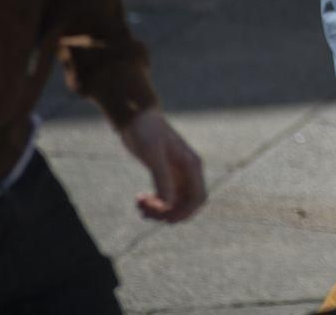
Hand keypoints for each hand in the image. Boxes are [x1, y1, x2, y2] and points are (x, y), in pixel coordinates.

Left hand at [118, 108, 205, 222]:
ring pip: (175, 204)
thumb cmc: (146, 130)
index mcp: (191, 165)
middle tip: (146, 212)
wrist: (137, 117)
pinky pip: (165, 198)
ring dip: (158, 211)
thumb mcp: (153, 154)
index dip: (185, 212)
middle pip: (187, 204)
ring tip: (139, 206)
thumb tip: (168, 204)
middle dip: (169, 213)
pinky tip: (139, 200)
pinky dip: (154, 204)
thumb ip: (162, 178)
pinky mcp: (166, 175)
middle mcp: (188, 171)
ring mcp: (177, 174)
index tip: (165, 219)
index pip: (198, 197)